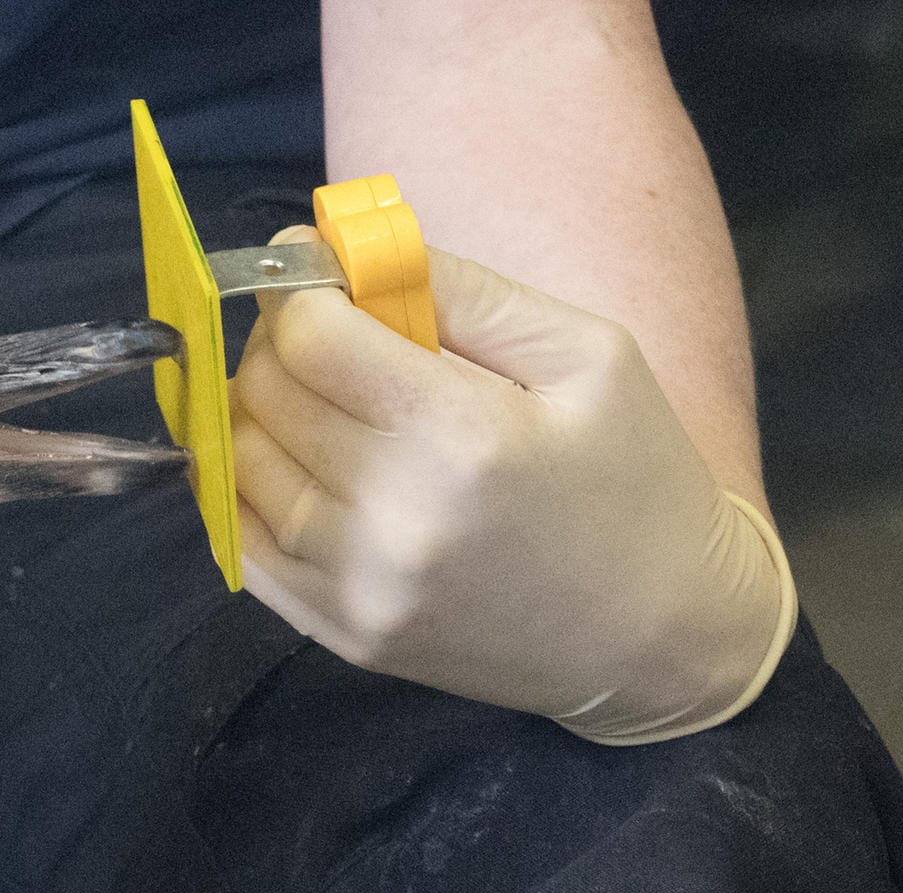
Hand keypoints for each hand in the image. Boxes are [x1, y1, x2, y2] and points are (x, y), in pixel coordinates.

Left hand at [229, 227, 795, 743]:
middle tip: (322, 327)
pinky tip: (297, 460)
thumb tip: (341, 244)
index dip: (298, 285)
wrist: (662, 638)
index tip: (312, 267)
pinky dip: (249, 487)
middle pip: (268, 395)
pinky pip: (243, 543)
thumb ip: (461, 288)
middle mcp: (397, 523)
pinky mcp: (344, 635)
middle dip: (277, 340)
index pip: (311, 339)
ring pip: (240, 465)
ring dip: (259, 411)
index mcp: (466, 439)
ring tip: (317, 394)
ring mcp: (361, 591)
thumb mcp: (585, 352)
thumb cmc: (635, 477)